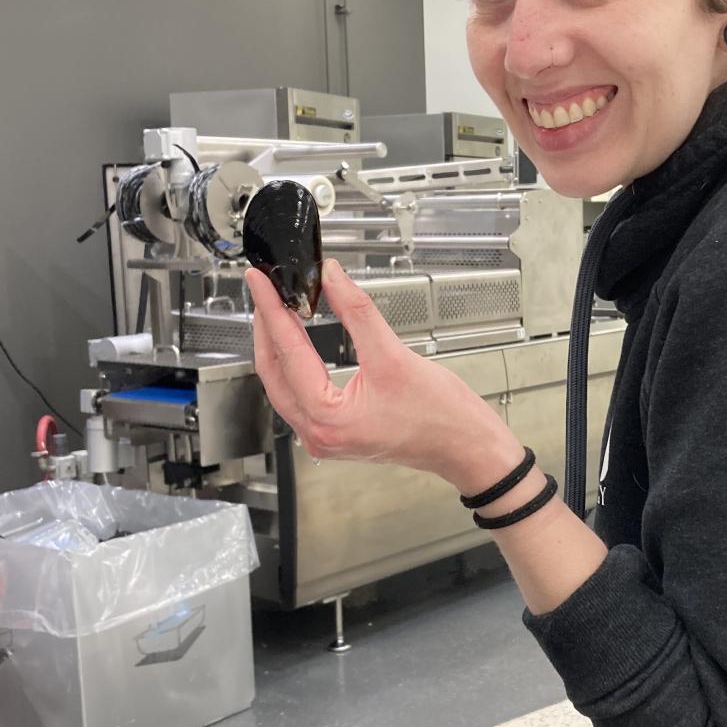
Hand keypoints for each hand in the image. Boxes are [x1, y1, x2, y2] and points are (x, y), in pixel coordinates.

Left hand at [244, 260, 523, 494]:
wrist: (467, 447)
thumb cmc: (441, 416)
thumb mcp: (394, 354)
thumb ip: (356, 311)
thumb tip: (332, 278)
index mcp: (328, 419)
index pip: (287, 353)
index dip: (271, 310)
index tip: (259, 282)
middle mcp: (318, 434)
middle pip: (273, 372)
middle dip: (267, 327)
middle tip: (263, 288)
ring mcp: (324, 437)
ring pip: (283, 385)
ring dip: (278, 346)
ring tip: (276, 308)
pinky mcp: (335, 433)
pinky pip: (300, 395)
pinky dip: (295, 365)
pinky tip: (297, 341)